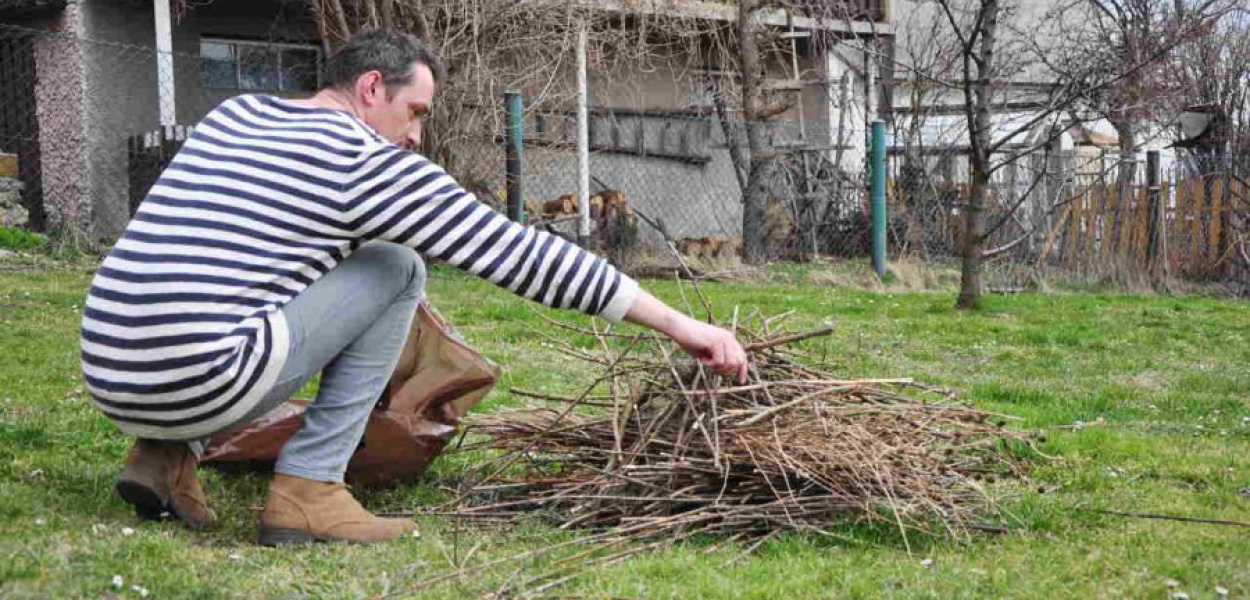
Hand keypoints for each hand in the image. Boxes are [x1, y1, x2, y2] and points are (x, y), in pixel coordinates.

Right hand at [623, 290, 749, 382]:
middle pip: (738, 363)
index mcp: (728, 338)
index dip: (743, 370)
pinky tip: (702, 357)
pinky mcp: (715, 342)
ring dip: (717, 368)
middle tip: (712, 367)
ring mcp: (723, 339)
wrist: (679, 327)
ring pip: (730, 364)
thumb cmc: (690, 340)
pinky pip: (719, 362)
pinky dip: (709, 364)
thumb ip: (719, 358)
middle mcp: (729, 337)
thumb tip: (728, 371)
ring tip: (706, 361)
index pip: (742, 357)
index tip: (740, 381)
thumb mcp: (707, 351)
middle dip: (726, 371)